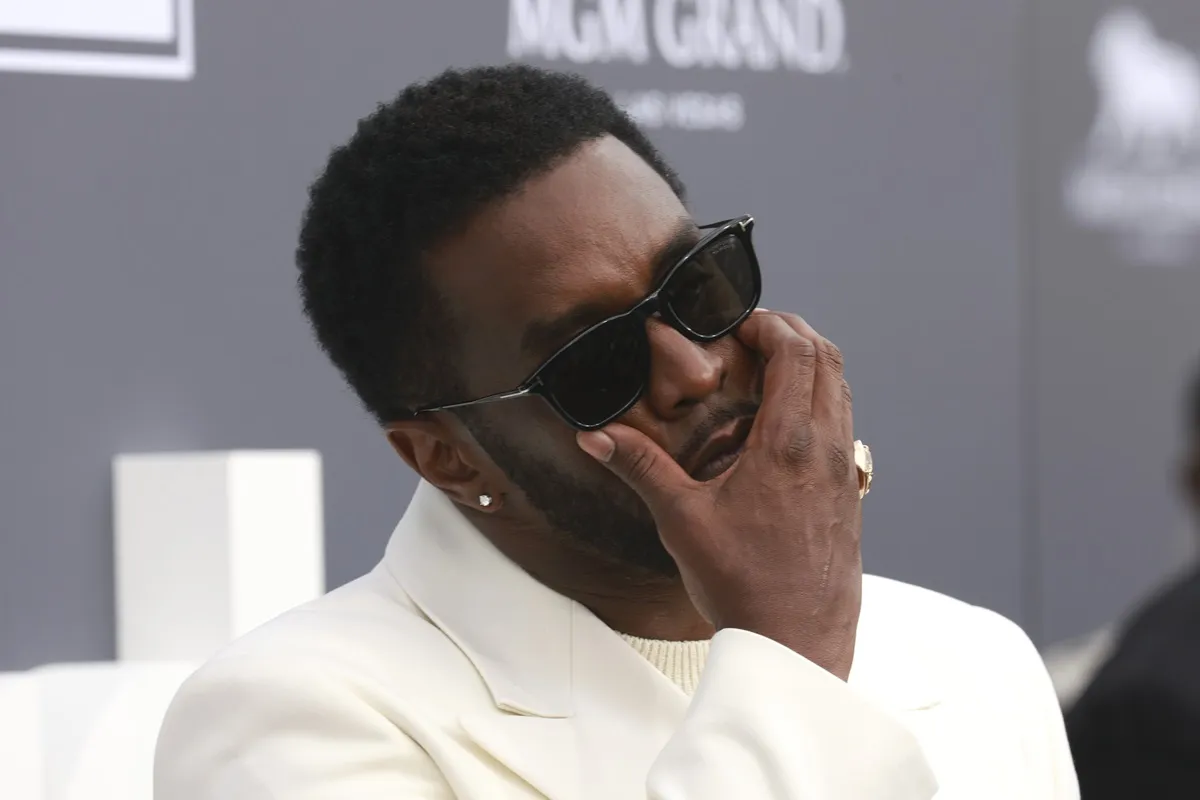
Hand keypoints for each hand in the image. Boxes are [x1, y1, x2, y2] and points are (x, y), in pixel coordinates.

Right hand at [577, 311, 862, 679]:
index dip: (770, 324)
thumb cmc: (744, 586)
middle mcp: (828, 450)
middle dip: (792, 334)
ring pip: (842, 391)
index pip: (798, 353)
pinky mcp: (849, 494)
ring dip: (810, 367)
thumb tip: (595, 437)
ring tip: (766, 372)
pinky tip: (781, 427)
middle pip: (828, 360)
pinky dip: (820, 402)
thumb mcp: (682, 520)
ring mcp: (845, 472)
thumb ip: (640, 467)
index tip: (739, 324)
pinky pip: (844, 426)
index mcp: (789, 445)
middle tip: (753, 334)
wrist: (796, 645)